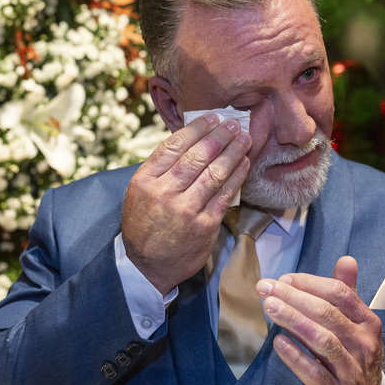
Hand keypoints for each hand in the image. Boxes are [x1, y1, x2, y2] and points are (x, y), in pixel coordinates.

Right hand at [122, 114, 251, 294]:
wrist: (147, 266)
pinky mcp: (204, 226)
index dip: (196, 128)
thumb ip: (161, 169)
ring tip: (244, 139)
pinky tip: (244, 164)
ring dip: (233, 152)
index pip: (173, 146)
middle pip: (197, 156)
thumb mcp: (140, 193)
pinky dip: (237, 176)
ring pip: (214, 173)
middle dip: (219, 136)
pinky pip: (225, 195)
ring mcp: (186, 210)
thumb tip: (192, 140)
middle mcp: (164, 193)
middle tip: (233, 124)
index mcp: (145, 181)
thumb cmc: (145, 225)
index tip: (212, 118)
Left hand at [256, 256, 383, 384]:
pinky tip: (278, 342)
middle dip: (294, 297)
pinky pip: (314, 373)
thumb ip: (348, 293)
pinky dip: (295, 356)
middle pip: (327, 314)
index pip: (340, 294)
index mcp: (368, 322)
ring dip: (293, 320)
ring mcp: (352, 370)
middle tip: (265, 288)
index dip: (310, 283)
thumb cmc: (353, 358)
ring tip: (268, 307)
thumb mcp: (355, 325)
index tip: (282, 279)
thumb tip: (347, 260)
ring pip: (322, 340)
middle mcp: (364, 344)